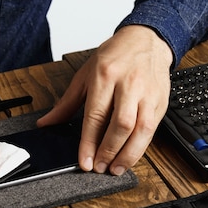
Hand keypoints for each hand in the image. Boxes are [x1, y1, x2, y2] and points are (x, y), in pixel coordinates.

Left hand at [37, 25, 172, 174]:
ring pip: (141, 129)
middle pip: (121, 124)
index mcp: (105, 75)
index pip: (96, 115)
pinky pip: (152, 129)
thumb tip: (46, 123)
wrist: (147, 39)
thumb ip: (66, 103)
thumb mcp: (85, 75)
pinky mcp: (161, 101)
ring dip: (128, 154)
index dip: (90, 143)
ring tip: (115, 168)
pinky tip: (130, 156)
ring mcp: (148, 93)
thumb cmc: (115, 56)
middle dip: (109, 150)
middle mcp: (129, 84)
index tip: (85, 161)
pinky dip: (141, 147)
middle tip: (100, 167)